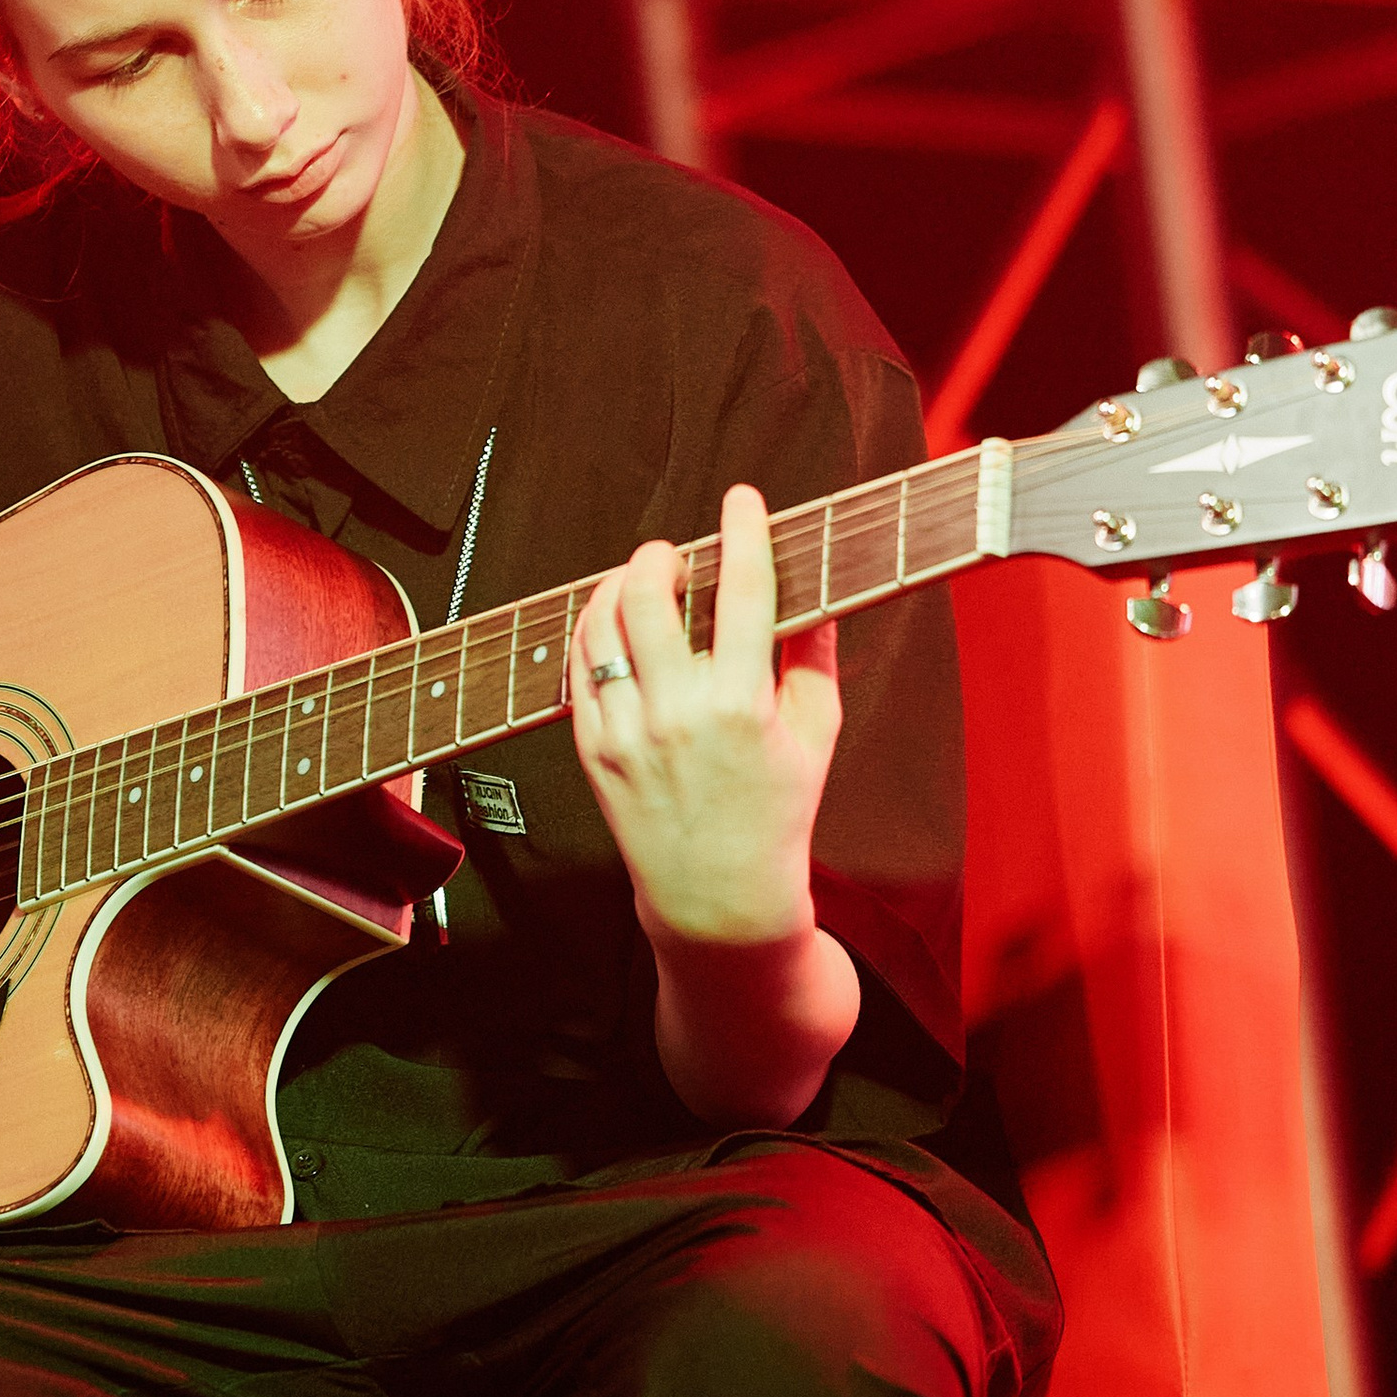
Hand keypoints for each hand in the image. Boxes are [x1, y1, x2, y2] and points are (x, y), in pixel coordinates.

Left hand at [567, 483, 840, 947]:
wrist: (718, 899)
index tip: (743, 498)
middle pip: (650, 595)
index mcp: (743, 707)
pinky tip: (615, 623)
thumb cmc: (777, 812)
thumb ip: (815, 655)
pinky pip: (579, 668)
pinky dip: (593, 631)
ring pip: (601, 625)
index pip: (745, 592)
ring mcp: (628, 733)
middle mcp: (679, 715)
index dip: (744, 532)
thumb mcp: (815, 734)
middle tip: (675, 552)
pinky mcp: (592, 750)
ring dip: (617, 585)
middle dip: (661, 554)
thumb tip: (817, 588)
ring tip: (642, 581)